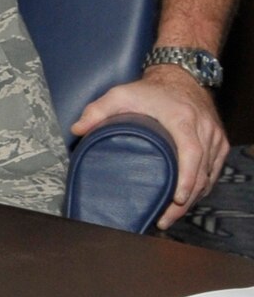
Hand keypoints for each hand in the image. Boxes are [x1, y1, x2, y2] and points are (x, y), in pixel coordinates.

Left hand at [72, 64, 229, 228]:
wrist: (181, 78)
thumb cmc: (150, 90)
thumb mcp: (120, 93)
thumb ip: (97, 110)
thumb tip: (77, 130)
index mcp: (182, 119)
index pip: (191, 152)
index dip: (187, 178)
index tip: (178, 199)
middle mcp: (204, 129)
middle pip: (202, 172)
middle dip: (186, 200)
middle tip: (165, 219)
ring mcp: (215, 137)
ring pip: (210, 175)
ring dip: (193, 198)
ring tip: (170, 215)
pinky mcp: (219, 143)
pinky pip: (214, 171)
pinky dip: (202, 187)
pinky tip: (185, 201)